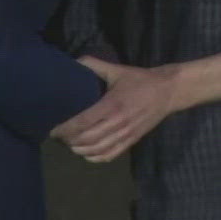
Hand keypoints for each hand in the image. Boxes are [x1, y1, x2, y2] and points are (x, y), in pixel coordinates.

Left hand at [53, 60, 180, 163]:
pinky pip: (110, 155)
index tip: (53, 128)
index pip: (83, 122)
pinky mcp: (132, 142)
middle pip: (87, 139)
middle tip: (57, 135)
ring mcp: (126, 135)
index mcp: (112, 104)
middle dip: (68, 140)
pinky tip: (85, 153)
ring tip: (68, 144)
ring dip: (79, 150)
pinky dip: (95, 158)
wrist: (168, 92)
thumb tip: (73, 61)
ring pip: (97, 150)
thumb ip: (94, 65)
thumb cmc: (140, 80)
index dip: (66, 128)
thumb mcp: (117, 70)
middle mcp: (118, 123)